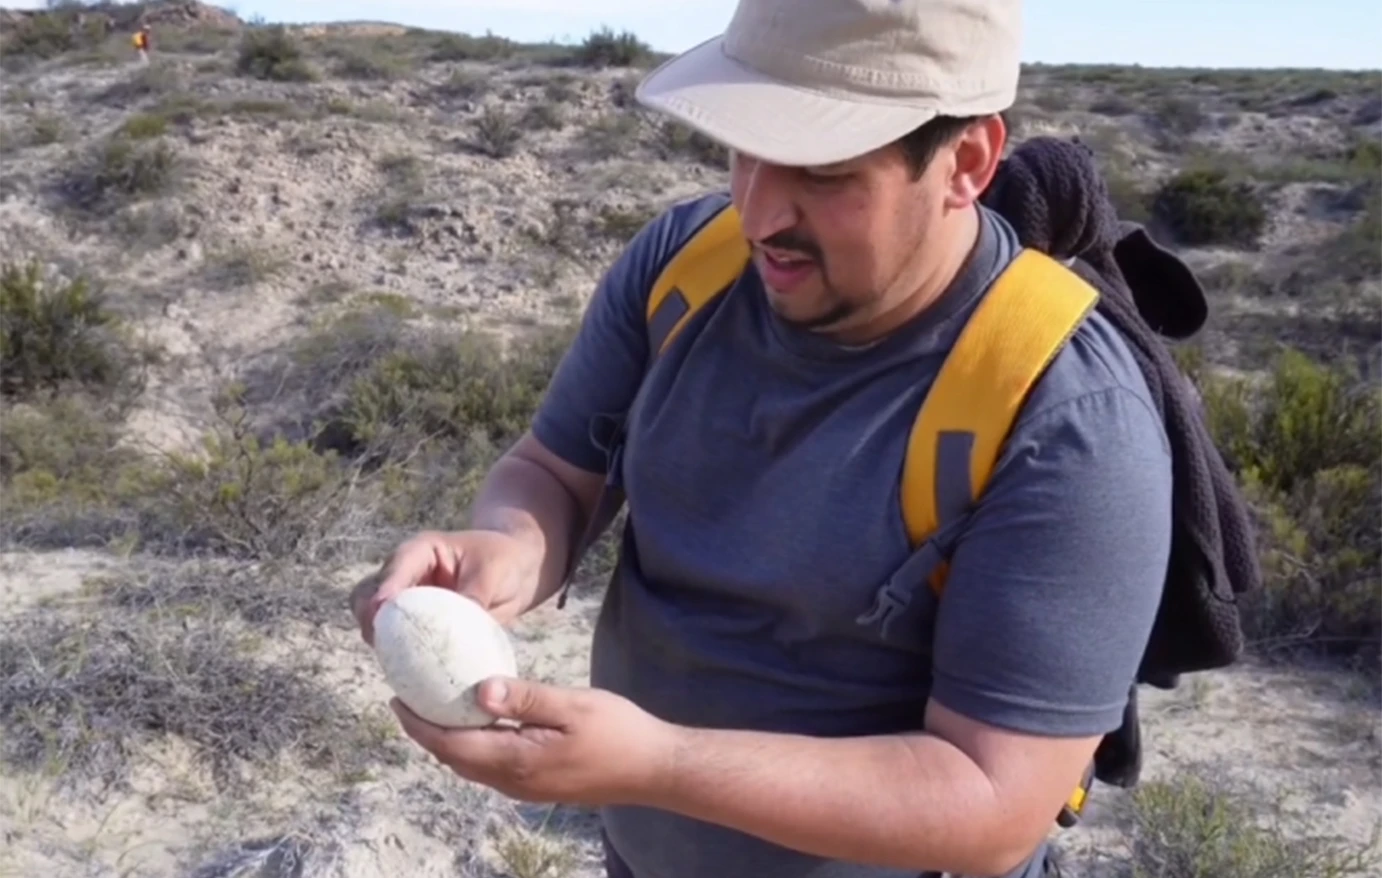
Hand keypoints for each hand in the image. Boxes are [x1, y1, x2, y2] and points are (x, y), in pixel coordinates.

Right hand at [350, 529, 537, 643]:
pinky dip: (395, 652)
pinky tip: (405, 670)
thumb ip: (471, 598)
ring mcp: (408, 601)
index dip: (384, 591)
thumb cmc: (504, 560)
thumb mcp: (492, 573)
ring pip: (374, 618)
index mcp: (421, 552)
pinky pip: (396, 639)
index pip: (394, 568)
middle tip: (378, 641)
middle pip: (368, 593)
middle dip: (368, 617)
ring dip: (376, 637)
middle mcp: (406, 575)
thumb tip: (454, 633)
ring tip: (389, 658)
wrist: (518, 571)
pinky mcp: (415, 625)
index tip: (381, 614)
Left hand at [389, 677, 680, 807]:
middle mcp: (513, 781)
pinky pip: (490, 767)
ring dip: (448, 740)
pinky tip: (479, 722)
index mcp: (515, 760)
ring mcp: (526, 788)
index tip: (396, 699)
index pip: (450, 745)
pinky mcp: (538, 785)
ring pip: (471, 765)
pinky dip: (472, 745)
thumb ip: (524, 698)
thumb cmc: (618, 732)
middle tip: (408, 698)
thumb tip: (477, 691)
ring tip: (435, 707)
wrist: (653, 768)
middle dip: (426, 731)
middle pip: (453, 759)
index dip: (419, 724)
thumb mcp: (572, 705)